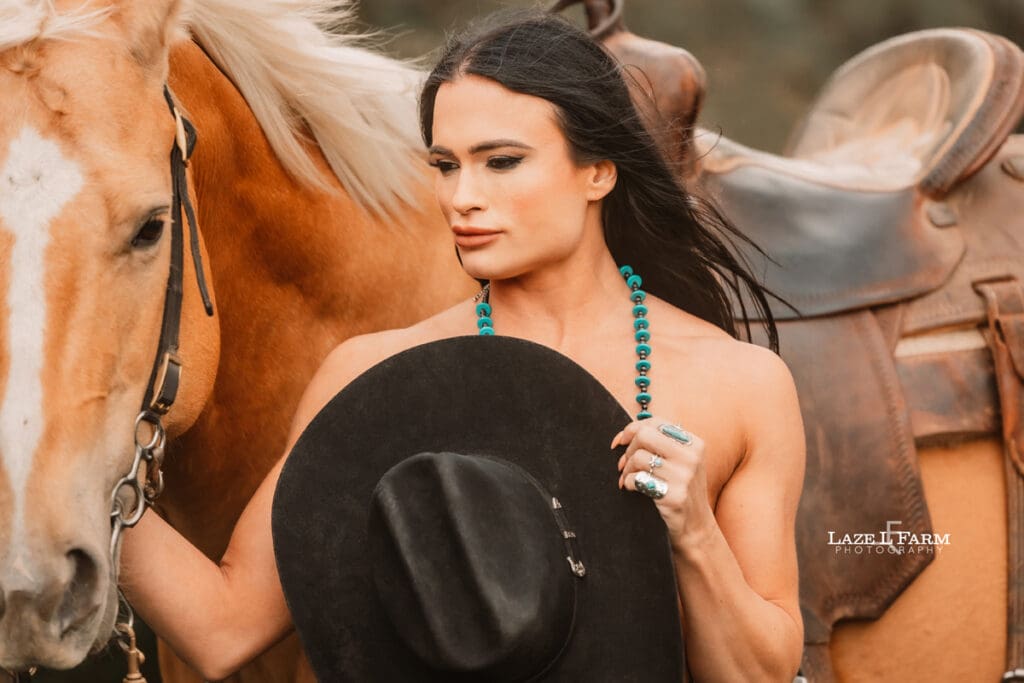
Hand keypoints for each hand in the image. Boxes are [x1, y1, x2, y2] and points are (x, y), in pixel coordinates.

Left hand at [613, 418, 715, 550]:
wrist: (696, 527)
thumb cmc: (681, 490)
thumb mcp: (682, 462)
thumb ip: (662, 443)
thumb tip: (626, 433)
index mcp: (694, 443)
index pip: (656, 423)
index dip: (632, 428)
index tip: (620, 441)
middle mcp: (691, 457)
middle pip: (644, 435)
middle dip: (628, 449)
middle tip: (623, 463)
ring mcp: (684, 477)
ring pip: (638, 457)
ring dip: (626, 469)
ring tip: (627, 478)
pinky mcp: (674, 496)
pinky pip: (637, 480)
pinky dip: (628, 482)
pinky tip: (632, 488)